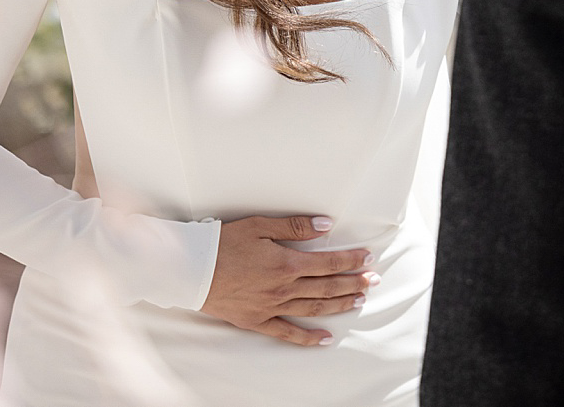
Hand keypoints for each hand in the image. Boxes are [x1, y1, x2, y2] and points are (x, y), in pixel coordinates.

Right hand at [200, 216, 376, 345]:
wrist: (189, 269)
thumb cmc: (222, 244)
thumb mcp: (260, 226)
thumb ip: (294, 226)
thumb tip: (325, 224)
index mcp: (286, 264)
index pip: (328, 263)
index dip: (351, 260)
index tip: (368, 258)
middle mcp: (283, 288)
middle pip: (327, 287)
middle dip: (354, 282)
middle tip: (374, 279)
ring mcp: (271, 307)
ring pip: (314, 309)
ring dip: (339, 305)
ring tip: (359, 300)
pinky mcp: (256, 321)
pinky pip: (287, 333)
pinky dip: (308, 338)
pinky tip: (325, 339)